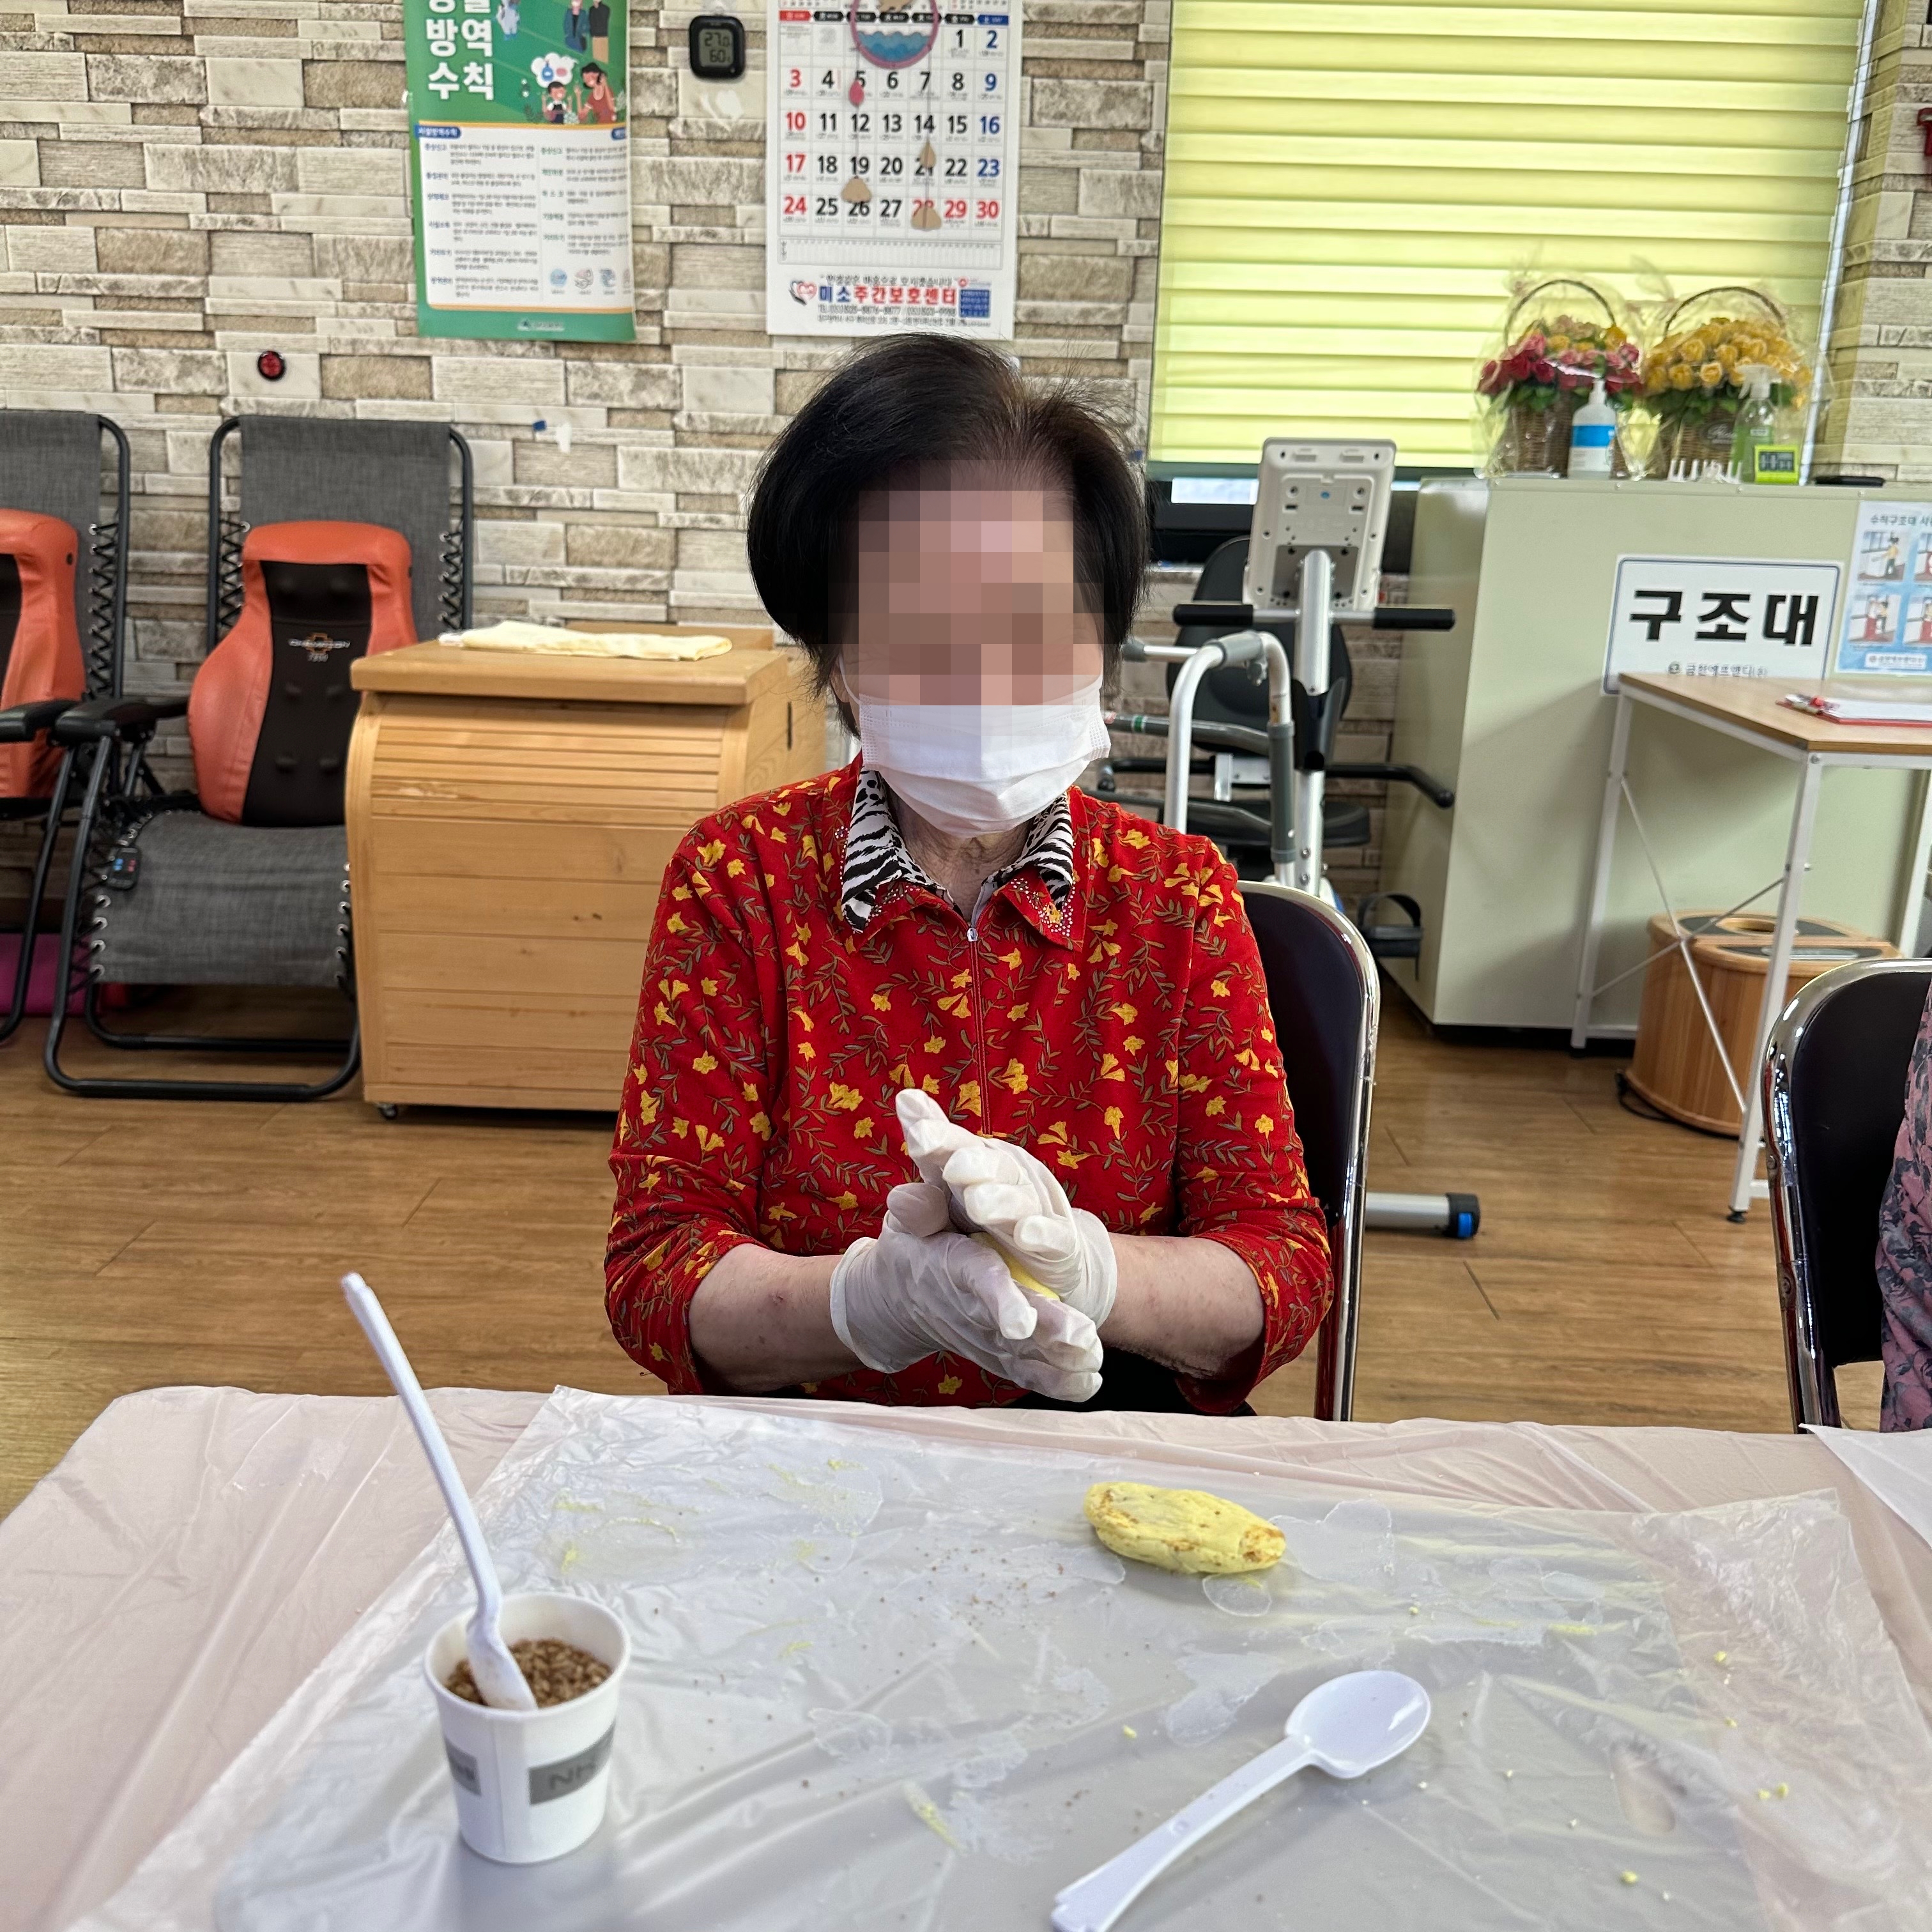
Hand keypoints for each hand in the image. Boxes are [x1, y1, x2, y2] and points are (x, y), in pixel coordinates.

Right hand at [829, 1180, 1102, 1400]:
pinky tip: (1090, 1383)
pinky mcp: (997, 1355)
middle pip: (1012, 1325)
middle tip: (1084, 1340)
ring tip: (1094, 1358)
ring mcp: (986, 1337)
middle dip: (1048, 1332)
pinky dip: (1058, 1383)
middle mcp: (973, 1308)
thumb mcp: (907, 1220)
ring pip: (1025, 1354)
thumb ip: (920, 1207)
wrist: (899, 1298)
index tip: (1022, 1324)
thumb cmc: (913, 1247)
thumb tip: (916, 1200)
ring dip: (1061, 1361)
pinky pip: (1026, 1373)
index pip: (979, 1282)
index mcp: (954, 1266)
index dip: (1001, 1302)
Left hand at [895, 1090, 1117, 1328]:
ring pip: (1020, 1199)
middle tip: (953, 1167)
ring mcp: (1036, 1208)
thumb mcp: (942, 1222)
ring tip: (978, 1203)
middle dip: (973, 1163)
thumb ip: (921, 1209)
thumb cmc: (981, 1231)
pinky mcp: (1060, 1245)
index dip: (936, 1135)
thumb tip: (896, 1195)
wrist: (1041, 1266)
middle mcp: (1007, 1176)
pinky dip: (1041, 1234)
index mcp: (973, 1163)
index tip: (915, 1127)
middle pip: (990, 1164)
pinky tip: (1026, 1234)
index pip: (951, 1145)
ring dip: (1001, 1200)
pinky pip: (1053, 1237)